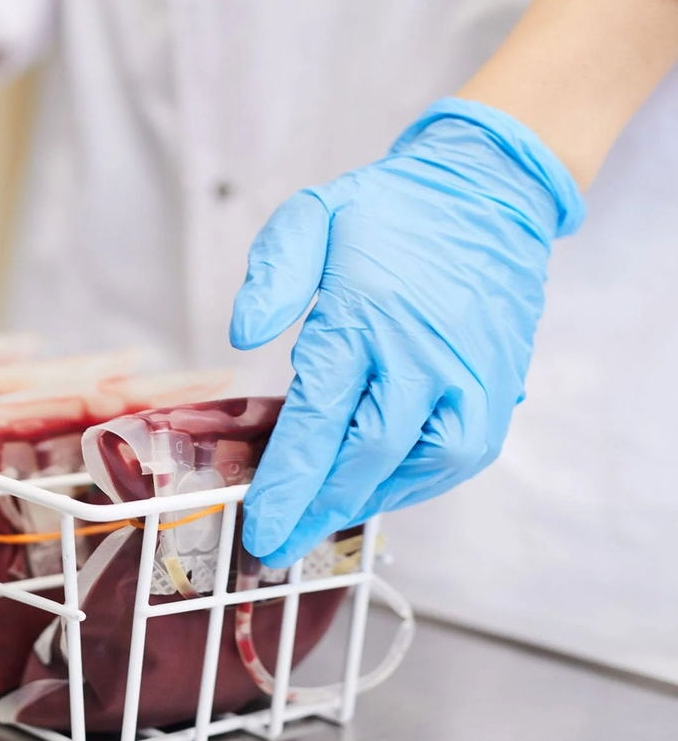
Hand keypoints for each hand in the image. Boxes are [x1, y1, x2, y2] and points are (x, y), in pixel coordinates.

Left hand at [229, 98, 584, 567]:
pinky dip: (413, 479)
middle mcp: (425, 356)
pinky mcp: (498, 388)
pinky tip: (374, 484)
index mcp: (368, 317)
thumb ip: (272, 274)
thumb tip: (242, 333)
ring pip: (418, 467)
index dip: (288, 482)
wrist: (488, 194)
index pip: (320, 420)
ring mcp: (470, 377)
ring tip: (318, 517)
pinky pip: (456, 455)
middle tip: (277, 546)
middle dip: (317, 509)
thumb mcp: (312, 218)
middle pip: (367, 457)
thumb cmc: (390, 212)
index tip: (261, 526)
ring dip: (365, 498)